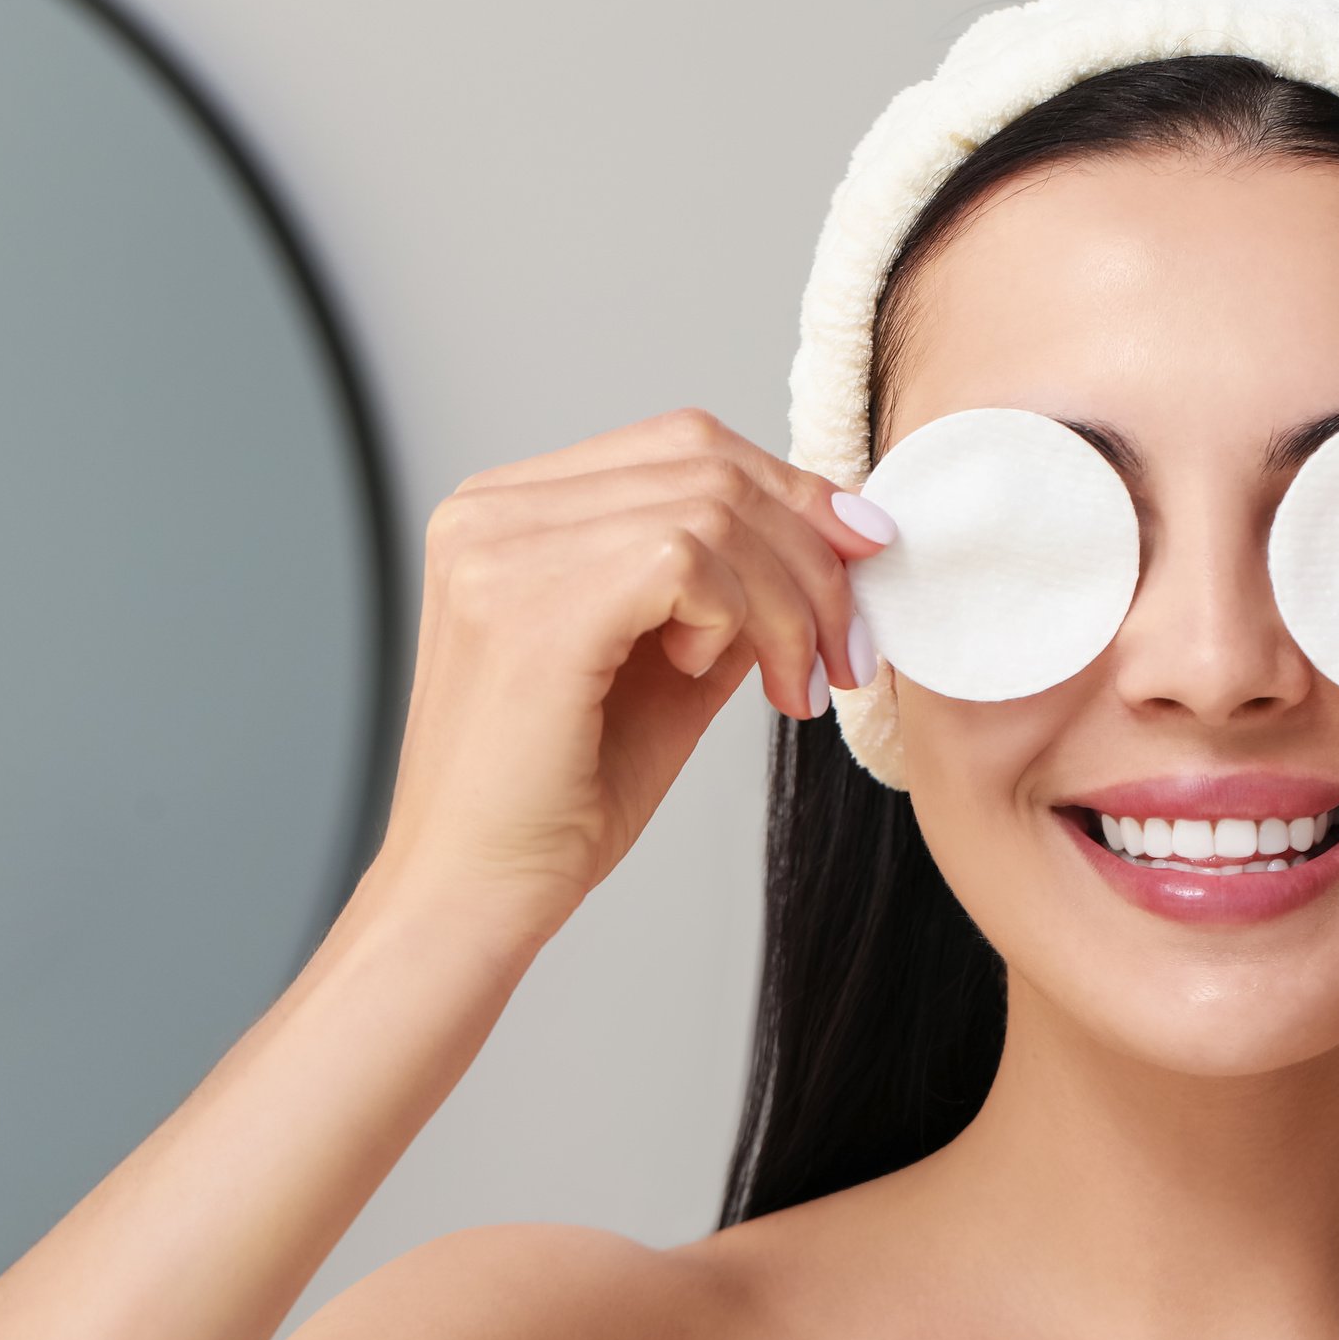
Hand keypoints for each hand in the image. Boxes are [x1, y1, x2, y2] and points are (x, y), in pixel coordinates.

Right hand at [364, 407, 892, 941]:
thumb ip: (726, 593)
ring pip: (713, 509)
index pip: (682, 445)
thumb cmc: (561, 798)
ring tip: (793, 684)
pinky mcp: (530, 605)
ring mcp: (500, 550)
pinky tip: (721, 679)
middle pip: (707, 462)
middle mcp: (490, 510)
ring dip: (788, 601)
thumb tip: (832, 542)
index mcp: (510, 511)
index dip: (791, 491)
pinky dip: (739, 617)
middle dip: (810, 553)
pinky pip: (689, 557)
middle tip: (846, 650)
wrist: (477, 894)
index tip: (861, 561)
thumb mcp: (667, 669)